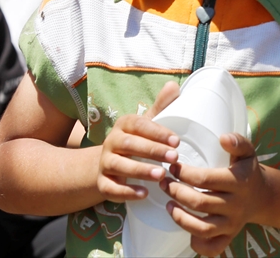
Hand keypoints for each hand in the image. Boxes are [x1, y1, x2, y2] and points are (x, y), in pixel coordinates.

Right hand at [96, 83, 180, 202]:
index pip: (140, 125)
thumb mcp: (147, 124)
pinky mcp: (102, 183)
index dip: (157, 132)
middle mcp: (112, 142)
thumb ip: (161, 107)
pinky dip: (126, 192)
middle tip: (174, 158)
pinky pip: (111, 188)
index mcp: (124, 125)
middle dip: (153, 151)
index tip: (177, 141)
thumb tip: (173, 86)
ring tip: (161, 176)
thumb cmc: (136, 141)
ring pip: (120, 166)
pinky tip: (144, 193)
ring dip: (141, 171)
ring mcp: (105, 163)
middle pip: (130, 145)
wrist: (108, 163)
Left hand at [162, 132, 265, 256]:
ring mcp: (233, 223)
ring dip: (180, 217)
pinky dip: (196, 243)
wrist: (263, 196)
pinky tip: (187, 228)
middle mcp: (237, 204)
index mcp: (240, 181)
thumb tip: (223, 138)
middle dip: (176, 192)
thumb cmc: (247, 171)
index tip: (172, 166)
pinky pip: (211, 247)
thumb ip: (237, 141)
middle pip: (199, 203)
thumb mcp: (247, 152)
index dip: (184, 173)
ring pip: (202, 227)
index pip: (205, 179)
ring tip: (168, 205)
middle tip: (165, 183)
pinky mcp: (229, 236)